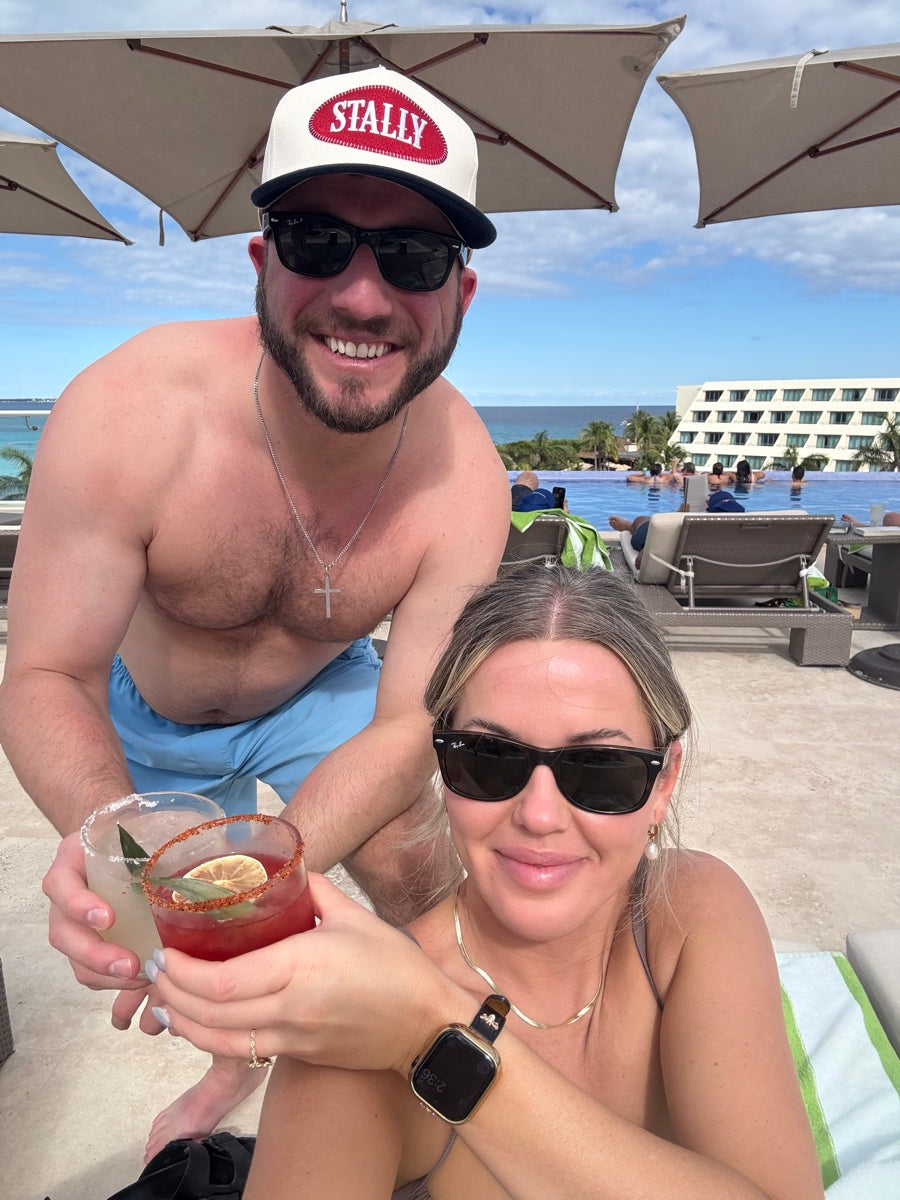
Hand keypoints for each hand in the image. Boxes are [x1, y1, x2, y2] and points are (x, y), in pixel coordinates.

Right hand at [43, 831, 149, 1025]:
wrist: (116, 838)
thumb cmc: (131, 832)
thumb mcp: (139, 823)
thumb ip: (165, 831)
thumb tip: (220, 838)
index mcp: (72, 863)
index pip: (62, 886)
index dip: (79, 905)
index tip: (108, 918)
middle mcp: (65, 897)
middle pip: (63, 934)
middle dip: (95, 955)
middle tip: (129, 965)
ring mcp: (73, 924)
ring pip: (75, 959)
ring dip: (105, 975)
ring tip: (140, 978)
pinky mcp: (88, 943)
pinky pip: (90, 972)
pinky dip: (113, 982)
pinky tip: (142, 980)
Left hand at [149, 874, 465, 1073]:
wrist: (427, 1025)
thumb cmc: (395, 966)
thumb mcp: (355, 916)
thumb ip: (315, 889)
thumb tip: (287, 865)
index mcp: (301, 966)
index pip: (224, 979)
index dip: (183, 972)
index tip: (161, 953)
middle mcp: (289, 1007)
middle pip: (211, 1012)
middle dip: (171, 994)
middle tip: (151, 971)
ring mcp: (291, 1038)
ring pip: (218, 1040)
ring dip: (183, 1021)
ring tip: (164, 997)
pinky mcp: (295, 1056)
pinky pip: (241, 1051)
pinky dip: (209, 1038)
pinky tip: (196, 1022)